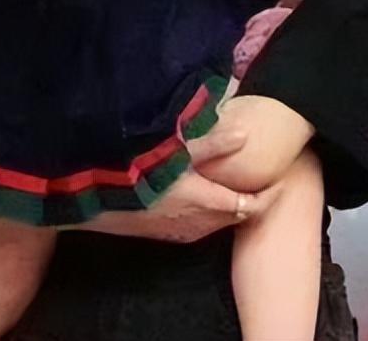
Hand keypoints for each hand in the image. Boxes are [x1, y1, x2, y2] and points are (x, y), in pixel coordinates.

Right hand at [65, 128, 280, 242]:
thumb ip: (213, 141)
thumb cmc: (136, 167)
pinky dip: (207, 213)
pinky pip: (195, 227)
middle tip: (260, 179)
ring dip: (227, 206)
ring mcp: (177, 232)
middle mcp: (196, 223)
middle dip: (250, 199)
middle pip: (234, 215)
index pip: (250, 204)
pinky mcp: (159, 233)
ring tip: (233, 184)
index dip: (267, 193)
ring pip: (215, 223)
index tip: (278, 178)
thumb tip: (246, 133)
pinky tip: (199, 197)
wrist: (89, 194)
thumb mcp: (177, 148)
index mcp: (205, 202)